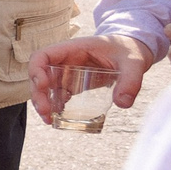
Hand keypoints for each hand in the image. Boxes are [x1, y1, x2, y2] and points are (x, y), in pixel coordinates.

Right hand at [26, 32, 150, 118]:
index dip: (37, 70)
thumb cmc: (130, 51)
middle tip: (45, 112)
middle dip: (38, 94)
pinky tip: (57, 117)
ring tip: (49, 120)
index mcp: (73, 49)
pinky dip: (54, 106)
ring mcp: (68, 72)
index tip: (44, 86)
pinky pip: (58, 94)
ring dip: (42, 103)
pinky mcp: (74, 83)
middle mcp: (65, 60)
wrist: (133, 51)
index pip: (42, 56)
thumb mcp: (134, 63)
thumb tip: (122, 104)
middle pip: (39, 75)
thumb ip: (131, 81)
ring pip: (45, 87)